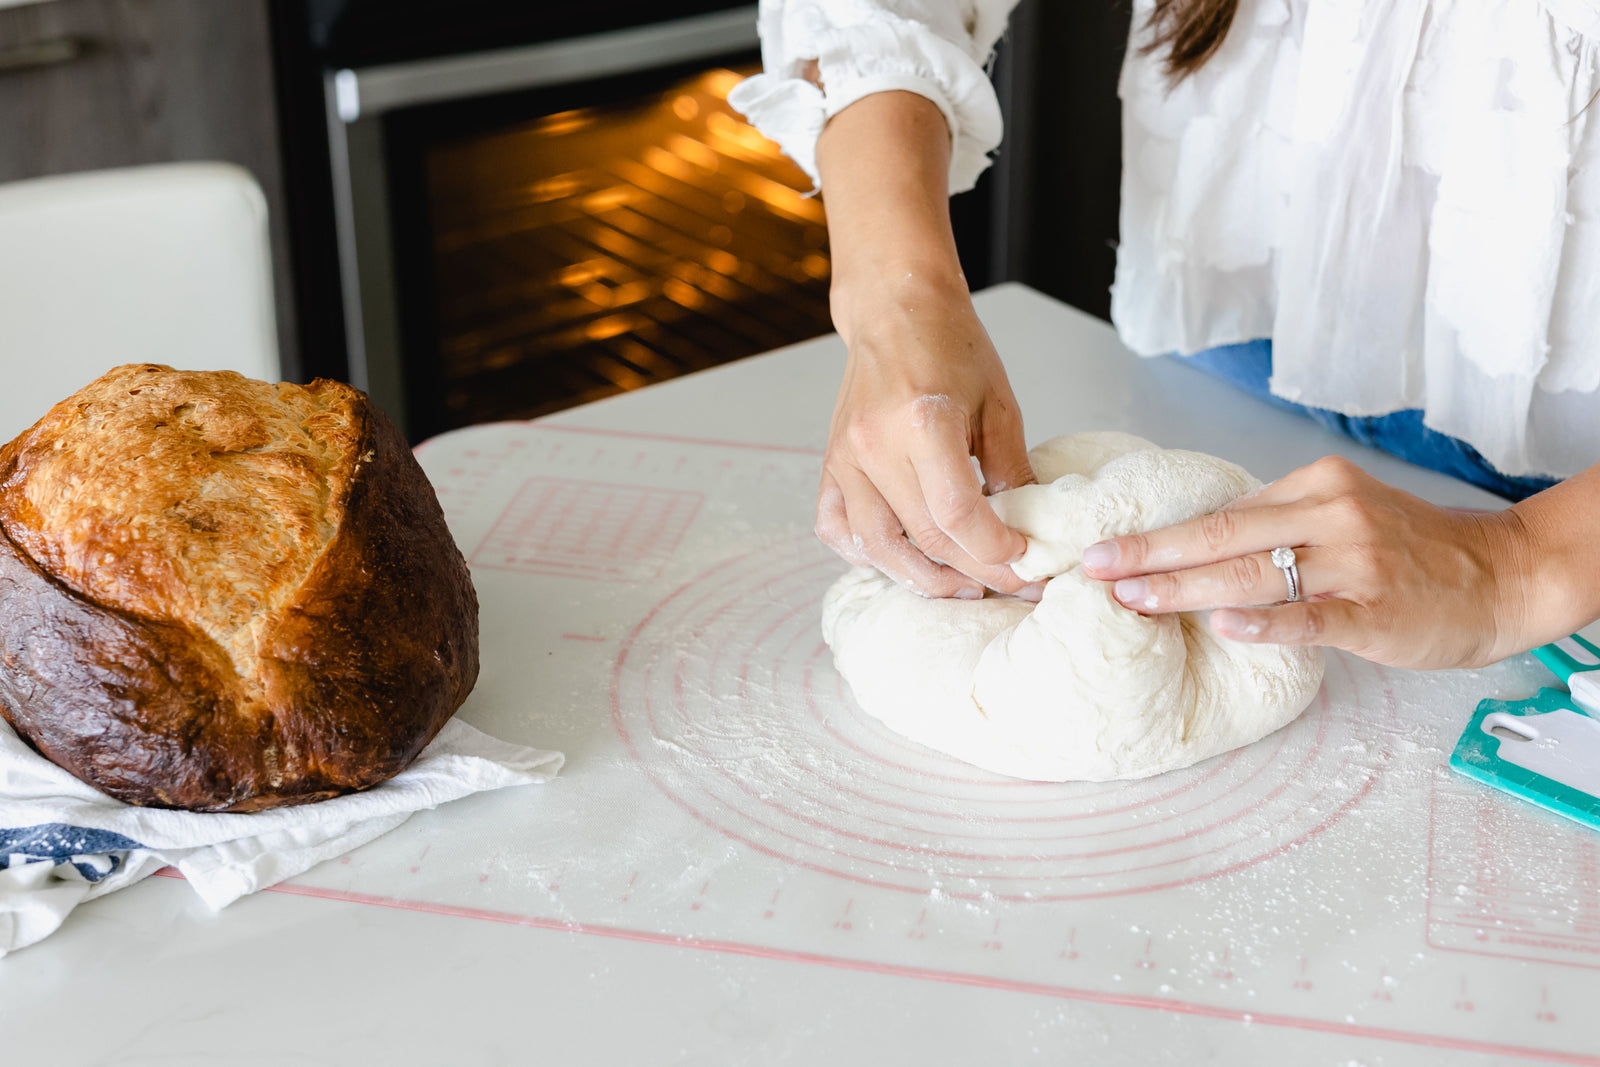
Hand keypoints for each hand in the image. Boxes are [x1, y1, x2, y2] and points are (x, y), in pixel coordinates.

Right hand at [816, 282, 1038, 598]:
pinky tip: (902, 560)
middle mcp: (875, 445)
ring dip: (924, 578)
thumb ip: (1011, 469)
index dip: (994, 549)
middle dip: (975, 571)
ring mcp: (845, 458)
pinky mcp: (830, 464)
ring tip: (963, 586)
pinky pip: (837, 530)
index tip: (1023, 559)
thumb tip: (1028, 527)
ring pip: (878, 547)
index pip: (957, 514)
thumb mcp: (998, 404)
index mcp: (923, 421)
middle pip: (924, 538)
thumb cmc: (949, 347)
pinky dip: (866, 555)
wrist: (894, 310)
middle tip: (1011, 584)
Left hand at [1078, 455, 1533, 668]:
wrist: (1502, 574)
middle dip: (1150, 553)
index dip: (1159, 535)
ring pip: (1254, 574)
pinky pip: (1313, 616)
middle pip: (1222, 535)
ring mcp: (1355, 563)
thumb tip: (1199, 546)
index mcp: (1315, 485)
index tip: (1105, 549)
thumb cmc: (1412, 551)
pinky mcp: (1377, 610)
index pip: (1221, 514)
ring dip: (1185, 587)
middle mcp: (1330, 514)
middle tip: (1093, 568)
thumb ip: (1279, 526)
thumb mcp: (1342, 515)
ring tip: (1133, 599)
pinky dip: (1267, 622)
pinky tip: (1224, 625)